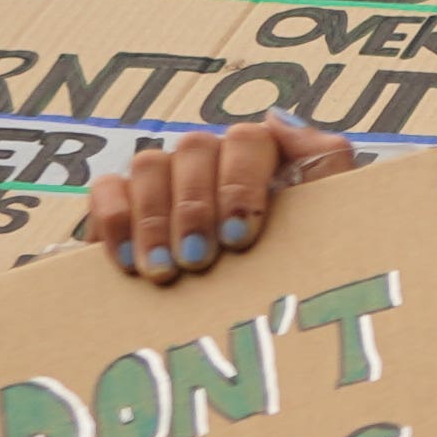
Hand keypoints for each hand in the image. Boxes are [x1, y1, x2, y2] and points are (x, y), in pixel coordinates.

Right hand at [82, 117, 355, 285]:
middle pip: (194, 147)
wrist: (264, 318)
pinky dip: (114, 221)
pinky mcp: (122, 200)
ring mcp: (165, 174)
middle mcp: (210, 157)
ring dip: (154, 220)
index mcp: (261, 157)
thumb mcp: (330, 218)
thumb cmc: (301, 263)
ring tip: (165, 273)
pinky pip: (106, 189)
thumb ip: (325, 162)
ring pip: (149, 165)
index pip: (248, 139)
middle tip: (198, 261)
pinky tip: (126, 264)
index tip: (239, 238)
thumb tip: (276, 118)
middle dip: (195, 208)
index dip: (240, 184)